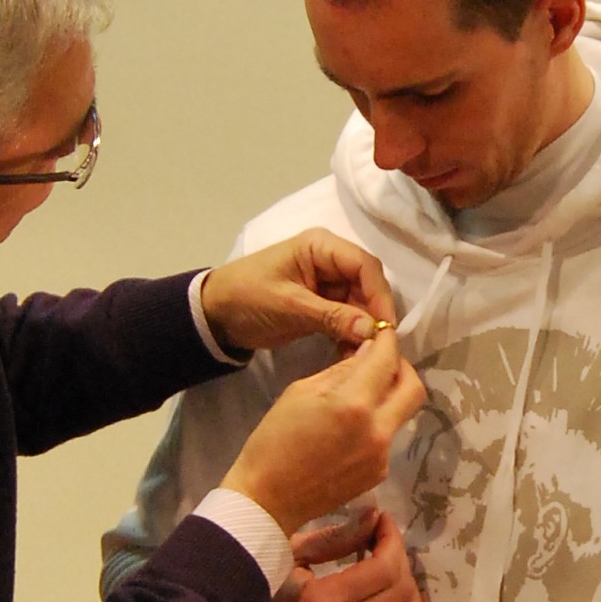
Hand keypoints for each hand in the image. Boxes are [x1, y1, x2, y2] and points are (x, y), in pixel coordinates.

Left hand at [201, 230, 399, 357]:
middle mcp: (329, 259)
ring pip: (360, 303)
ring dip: (364, 328)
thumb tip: (373, 330)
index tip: (386, 327)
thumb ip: (333, 316)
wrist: (214, 315)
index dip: (379, 295)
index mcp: (320, 246)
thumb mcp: (290, 307)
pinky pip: (346, 316)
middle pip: (366, 284)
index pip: (364, 266)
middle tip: (378, 347)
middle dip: (373, 314)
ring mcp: (326, 282)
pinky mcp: (322, 303)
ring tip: (365, 355)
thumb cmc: (247, 298)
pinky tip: (352, 354)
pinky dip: (350, 334)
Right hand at [223, 328, 422, 535]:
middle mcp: (378, 430)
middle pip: (415, 388)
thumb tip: (368, 352)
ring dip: (389, 396)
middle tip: (381, 362)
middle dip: (402, 368)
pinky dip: (377, 422)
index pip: (387, 360)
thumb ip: (341, 371)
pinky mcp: (379, 473)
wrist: (268, 499)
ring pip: (403, 413)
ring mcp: (382, 455)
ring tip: (362, 393)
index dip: (387, 340)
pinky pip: (389, 437)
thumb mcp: (301, 392)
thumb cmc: (273, 441)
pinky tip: (351, 427)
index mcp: (354, 405)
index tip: (381, 332)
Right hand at [233, 511, 430, 601]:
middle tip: (385, 546)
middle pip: (401, 591)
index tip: (383, 523)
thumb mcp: (289, 559)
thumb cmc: (264, 599)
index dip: (392, 539)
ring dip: (412, 591)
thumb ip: (334, 538)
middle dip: (400, 559)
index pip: (384, 568)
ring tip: (396, 575)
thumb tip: (375, 517)